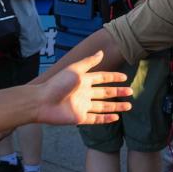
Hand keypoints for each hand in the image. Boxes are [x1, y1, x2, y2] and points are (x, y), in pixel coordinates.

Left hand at [0, 51, 131, 145]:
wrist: (41, 102)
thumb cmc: (57, 84)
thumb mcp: (75, 70)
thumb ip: (89, 62)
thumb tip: (101, 52)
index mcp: (84, 81)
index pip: (102, 78)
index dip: (113, 77)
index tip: (124, 77)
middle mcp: (85, 93)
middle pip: (105, 93)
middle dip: (118, 92)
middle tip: (131, 92)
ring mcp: (83, 106)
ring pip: (103, 106)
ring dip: (116, 106)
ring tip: (129, 106)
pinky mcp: (80, 118)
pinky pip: (96, 119)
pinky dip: (106, 119)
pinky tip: (116, 118)